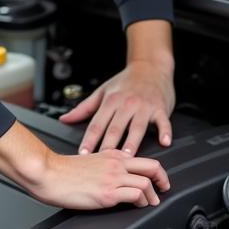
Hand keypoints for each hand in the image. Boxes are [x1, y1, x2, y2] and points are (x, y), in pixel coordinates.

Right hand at [28, 148, 170, 208]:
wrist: (49, 173)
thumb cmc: (63, 170)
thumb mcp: (91, 160)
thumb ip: (107, 164)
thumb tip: (117, 173)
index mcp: (112, 155)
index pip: (143, 159)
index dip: (155, 171)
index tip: (157, 179)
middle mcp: (116, 164)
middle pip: (152, 167)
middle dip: (163, 180)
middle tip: (164, 189)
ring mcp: (113, 178)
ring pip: (146, 183)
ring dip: (153, 196)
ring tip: (151, 203)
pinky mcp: (107, 193)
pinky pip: (135, 195)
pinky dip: (141, 202)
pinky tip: (138, 206)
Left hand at [59, 59, 175, 154]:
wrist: (150, 66)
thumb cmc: (125, 81)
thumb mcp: (102, 91)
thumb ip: (84, 108)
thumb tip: (64, 119)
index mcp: (110, 101)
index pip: (97, 124)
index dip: (89, 140)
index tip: (83, 154)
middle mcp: (126, 104)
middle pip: (115, 128)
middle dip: (108, 145)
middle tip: (102, 162)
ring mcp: (144, 106)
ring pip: (137, 127)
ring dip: (132, 142)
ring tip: (128, 156)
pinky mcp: (160, 108)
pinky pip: (163, 122)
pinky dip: (165, 132)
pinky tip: (164, 143)